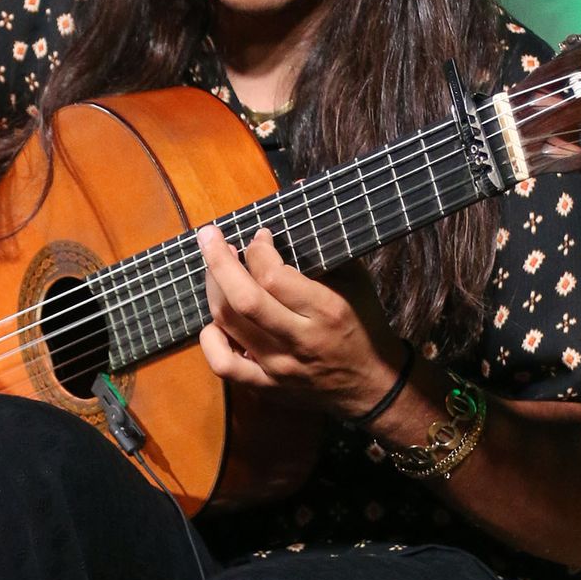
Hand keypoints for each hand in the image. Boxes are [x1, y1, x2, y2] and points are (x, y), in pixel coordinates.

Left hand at [196, 226, 403, 415]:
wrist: (370, 385)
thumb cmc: (363, 324)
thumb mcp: (356, 280)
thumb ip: (323, 244)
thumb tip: (292, 192)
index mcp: (325, 310)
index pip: (274, 276)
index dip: (258, 249)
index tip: (260, 237)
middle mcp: (299, 340)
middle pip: (243, 300)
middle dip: (218, 261)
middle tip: (210, 237)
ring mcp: (279, 367)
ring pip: (228, 326)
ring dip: (213, 290)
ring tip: (216, 270)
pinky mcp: (266, 386)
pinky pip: (224, 365)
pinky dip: (211, 340)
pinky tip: (215, 322)